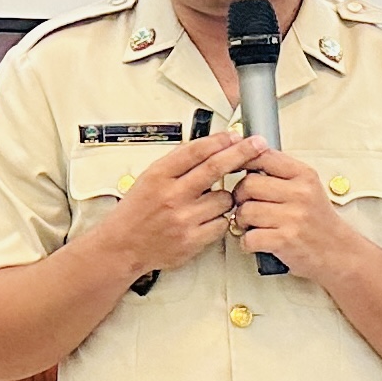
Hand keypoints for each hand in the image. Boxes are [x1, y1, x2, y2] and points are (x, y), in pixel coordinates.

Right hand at [87, 132, 261, 279]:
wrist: (123, 245)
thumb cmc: (138, 210)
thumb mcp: (150, 178)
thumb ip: (179, 164)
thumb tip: (213, 146)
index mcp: (159, 175)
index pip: (196, 151)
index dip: (220, 140)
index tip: (236, 135)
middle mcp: (172, 195)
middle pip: (215, 168)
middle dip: (241, 153)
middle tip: (258, 145)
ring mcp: (183, 218)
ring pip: (224, 198)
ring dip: (227, 196)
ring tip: (212, 199)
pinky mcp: (193, 240)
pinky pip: (222, 223)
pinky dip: (221, 218)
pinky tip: (209, 217)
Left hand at [230, 147, 358, 284]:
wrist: (339, 253)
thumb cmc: (318, 222)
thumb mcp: (307, 188)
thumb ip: (281, 174)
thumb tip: (245, 159)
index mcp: (304, 175)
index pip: (263, 156)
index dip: (242, 161)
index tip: (235, 168)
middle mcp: (300, 193)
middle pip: (248, 184)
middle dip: (240, 197)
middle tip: (246, 206)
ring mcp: (293, 217)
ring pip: (245, 211)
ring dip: (242, 221)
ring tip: (252, 225)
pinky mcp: (286, 240)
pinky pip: (249, 237)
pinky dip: (247, 242)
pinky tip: (257, 241)